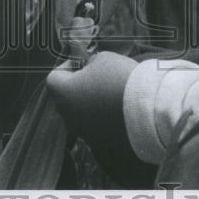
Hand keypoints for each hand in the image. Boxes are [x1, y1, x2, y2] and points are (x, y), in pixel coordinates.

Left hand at [46, 52, 155, 186]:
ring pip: (77, 114)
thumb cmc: (119, 78)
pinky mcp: (99, 140)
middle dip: (76, 85)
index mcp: (63, 93)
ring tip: (107, 92)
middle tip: (95, 75)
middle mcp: (68, 116)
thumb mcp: (102, 58)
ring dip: (87, 103)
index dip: (66, 67)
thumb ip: (88, 62)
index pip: (53, 78)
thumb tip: (88, 66)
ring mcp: (83, 131)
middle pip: (64, 98)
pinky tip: (115, 107)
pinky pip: (92, 125)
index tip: (82, 62)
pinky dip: (99, 116)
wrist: (145, 108)